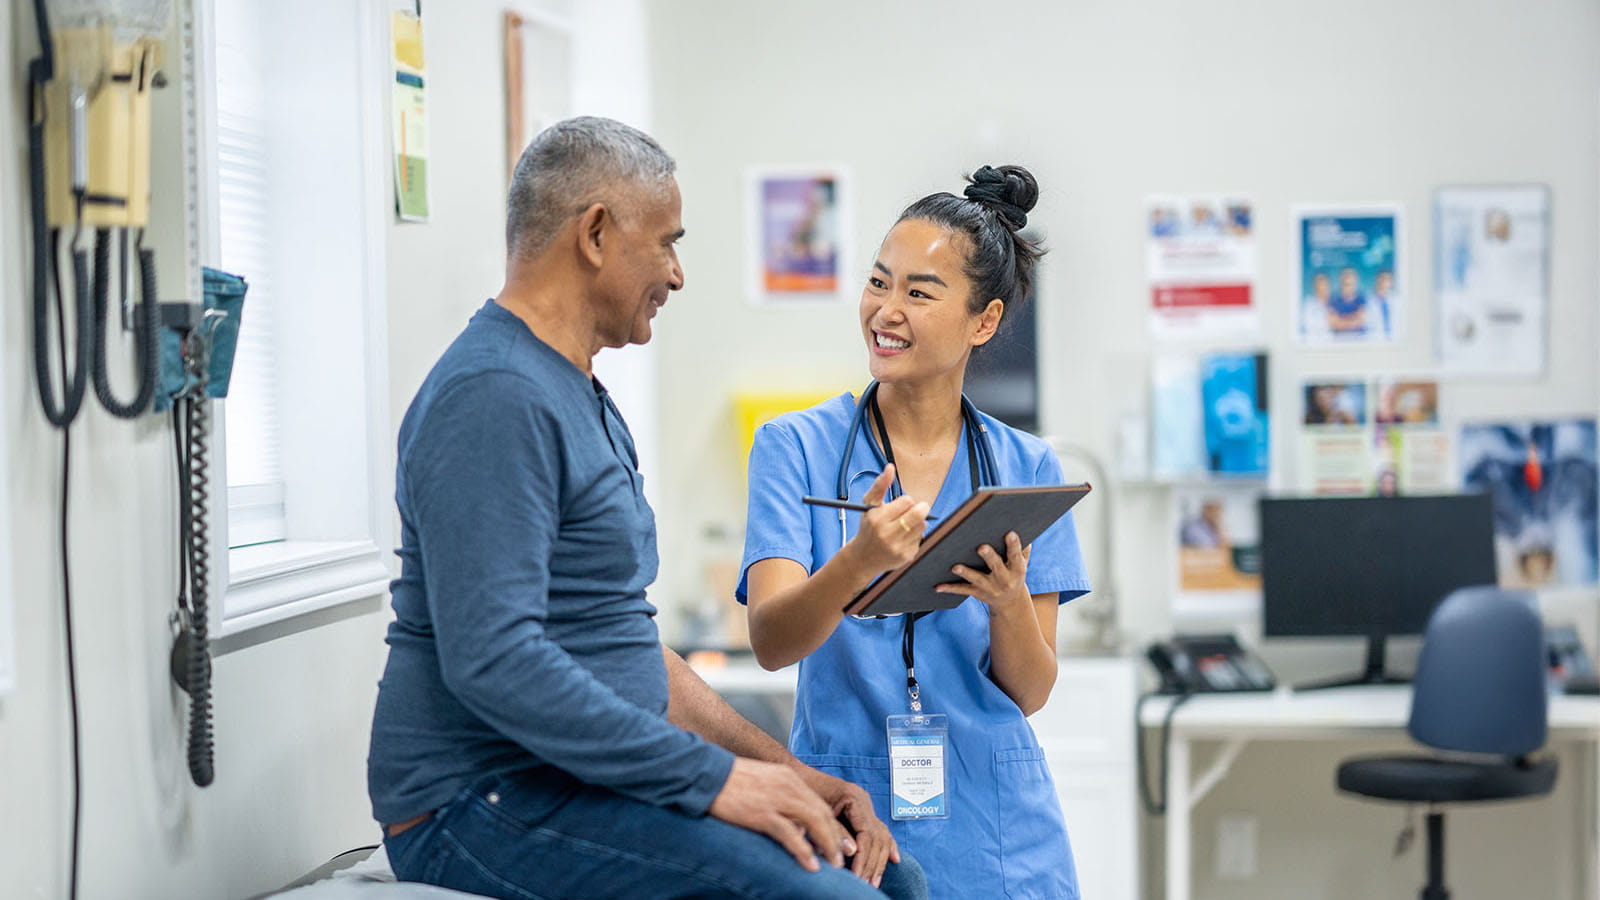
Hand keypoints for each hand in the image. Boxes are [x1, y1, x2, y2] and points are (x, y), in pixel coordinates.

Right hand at [708, 758, 854, 872]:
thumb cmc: (729, 781)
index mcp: (788, 777)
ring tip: (832, 865)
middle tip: (841, 858)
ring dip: (826, 846)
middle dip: (835, 838)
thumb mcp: (763, 782)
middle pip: (822, 814)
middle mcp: (787, 785)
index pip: (819, 803)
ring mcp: (776, 799)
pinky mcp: (762, 813)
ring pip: (813, 823)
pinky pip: (790, 834)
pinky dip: (803, 850)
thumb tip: (795, 824)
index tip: (841, 843)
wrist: (705, 773)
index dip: (833, 825)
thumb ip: (781, 798)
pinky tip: (811, 865)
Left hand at [797, 767, 898, 887]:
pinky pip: (879, 830)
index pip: (867, 834)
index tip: (858, 878)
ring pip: (881, 836)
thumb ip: (835, 831)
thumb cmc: (802, 790)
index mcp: (854, 797)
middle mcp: (863, 801)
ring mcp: (864, 805)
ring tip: (873, 882)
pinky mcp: (861, 811)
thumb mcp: (816, 812)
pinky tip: (894, 860)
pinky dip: (886, 846)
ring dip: (878, 861)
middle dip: (872, 864)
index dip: (864, 858)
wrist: (794, 774)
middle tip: (866, 885)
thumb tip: (853, 852)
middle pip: (877, 837)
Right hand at [845, 465, 931, 575]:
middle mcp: (887, 534)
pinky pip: (920, 538)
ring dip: (918, 522)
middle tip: (917, 508)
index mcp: (878, 519)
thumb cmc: (868, 527)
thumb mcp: (869, 505)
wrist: (863, 558)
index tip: (901, 505)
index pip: (907, 501)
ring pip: (922, 526)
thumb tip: (890, 467)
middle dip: (921, 509)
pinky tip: (903, 538)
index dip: (906, 501)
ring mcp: (898, 547)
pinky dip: (915, 535)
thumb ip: (880, 485)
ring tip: (906, 524)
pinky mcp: (906, 556)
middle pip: (918, 514)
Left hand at [935, 530, 1032, 615]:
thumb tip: (1023, 530)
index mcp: (1017, 569)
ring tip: (955, 567)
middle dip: (989, 557)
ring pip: (977, 579)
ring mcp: (990, 588)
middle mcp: (1004, 580)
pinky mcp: (978, 593)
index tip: (1009, 534)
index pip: (1016, 556)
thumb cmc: (1013, 574)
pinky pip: (962, 590)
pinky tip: (938, 586)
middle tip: (981, 547)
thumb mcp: (1022, 564)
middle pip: (996, 567)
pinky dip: (949, 588)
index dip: (1014, 545)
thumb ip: (1023, 550)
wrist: (1009, 602)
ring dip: (966, 573)